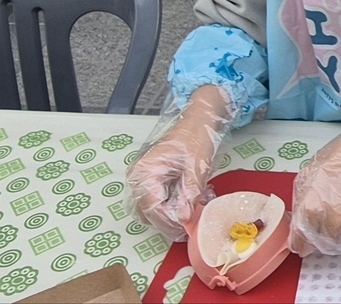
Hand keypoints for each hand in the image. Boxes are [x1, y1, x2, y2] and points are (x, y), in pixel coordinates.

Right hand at [126, 85, 230, 240]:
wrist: (198, 120)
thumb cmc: (196, 135)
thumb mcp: (196, 165)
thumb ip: (189, 192)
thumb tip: (184, 217)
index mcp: (145, 170)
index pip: (151, 206)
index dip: (169, 219)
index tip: (187, 225)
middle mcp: (139, 177)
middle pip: (149, 213)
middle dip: (172, 220)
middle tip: (193, 221)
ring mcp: (144, 180)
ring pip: (153, 211)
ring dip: (174, 215)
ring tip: (195, 207)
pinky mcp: (153, 182)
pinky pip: (160, 203)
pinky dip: (175, 206)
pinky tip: (193, 200)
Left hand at [289, 106, 340, 255]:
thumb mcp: (312, 171)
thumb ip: (303, 197)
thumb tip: (299, 217)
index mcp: (313, 207)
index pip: (300, 240)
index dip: (301, 243)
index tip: (303, 244)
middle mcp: (332, 220)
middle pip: (323, 243)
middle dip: (323, 235)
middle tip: (331, 216)